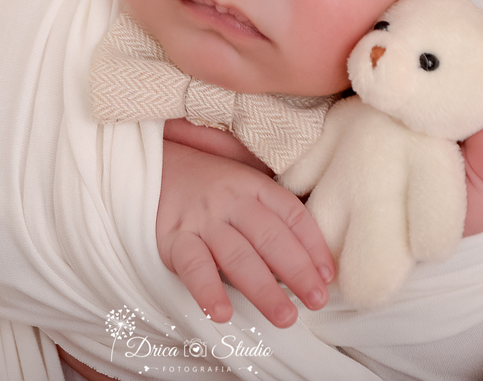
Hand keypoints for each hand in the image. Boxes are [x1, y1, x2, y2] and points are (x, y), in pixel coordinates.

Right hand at [157, 126, 334, 327]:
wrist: (153, 166)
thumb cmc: (210, 185)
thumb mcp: (244, 185)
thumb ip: (273, 213)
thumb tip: (312, 259)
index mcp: (253, 186)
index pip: (291, 215)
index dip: (313, 246)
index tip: (328, 275)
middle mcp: (230, 200)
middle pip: (270, 237)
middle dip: (297, 272)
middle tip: (316, 300)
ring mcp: (202, 220)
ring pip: (237, 256)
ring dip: (263, 289)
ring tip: (285, 317)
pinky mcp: (173, 238)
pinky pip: (192, 266)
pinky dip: (207, 290)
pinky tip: (222, 313)